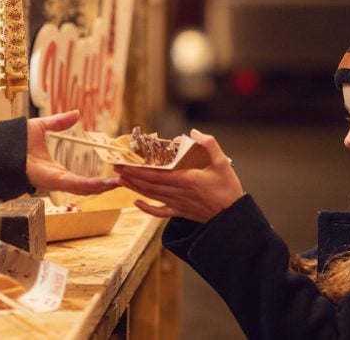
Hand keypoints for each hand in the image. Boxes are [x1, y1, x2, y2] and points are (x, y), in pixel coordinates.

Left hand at [25, 110, 119, 194]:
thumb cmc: (14, 140)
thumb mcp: (43, 127)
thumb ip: (60, 122)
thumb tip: (76, 114)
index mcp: (56, 170)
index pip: (81, 177)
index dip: (97, 178)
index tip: (112, 174)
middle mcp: (58, 179)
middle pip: (86, 187)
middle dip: (105, 186)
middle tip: (124, 181)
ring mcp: (56, 181)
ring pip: (85, 188)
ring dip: (103, 186)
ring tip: (120, 183)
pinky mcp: (53, 180)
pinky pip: (76, 184)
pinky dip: (91, 185)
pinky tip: (105, 183)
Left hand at [113, 129, 243, 222]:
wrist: (233, 217)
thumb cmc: (228, 189)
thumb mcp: (223, 162)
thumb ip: (209, 144)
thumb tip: (194, 132)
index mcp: (186, 179)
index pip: (156, 173)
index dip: (138, 169)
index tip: (125, 162)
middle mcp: (178, 192)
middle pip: (149, 184)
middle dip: (131, 175)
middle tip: (117, 167)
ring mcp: (178, 204)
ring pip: (151, 195)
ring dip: (135, 187)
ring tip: (121, 179)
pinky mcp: (180, 212)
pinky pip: (160, 212)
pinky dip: (147, 208)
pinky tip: (137, 204)